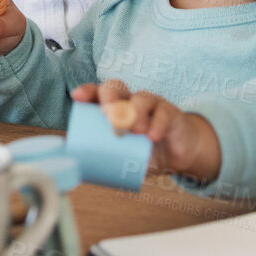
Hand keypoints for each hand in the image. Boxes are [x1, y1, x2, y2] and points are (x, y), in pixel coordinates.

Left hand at [70, 80, 222, 184]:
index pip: (98, 93)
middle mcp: (130, 100)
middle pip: (116, 88)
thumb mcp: (123, 155)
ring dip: (134, 113)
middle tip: (108, 117)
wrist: (178, 155)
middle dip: (110, 99)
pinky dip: (157, 124)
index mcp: (114, 107)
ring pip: (141, 98)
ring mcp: (151, 104)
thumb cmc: (144, 151)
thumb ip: (104, 158)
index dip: (87, 91)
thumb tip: (77, 168)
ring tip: (134, 131)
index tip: (77, 97)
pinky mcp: (170, 113)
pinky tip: (152, 137)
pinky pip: (163, 112)